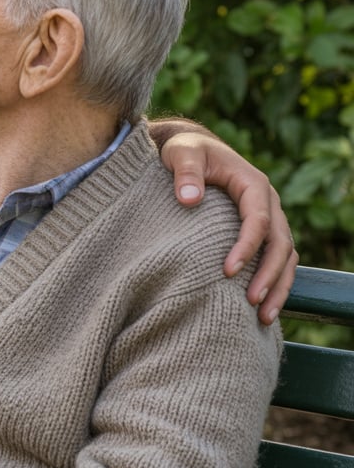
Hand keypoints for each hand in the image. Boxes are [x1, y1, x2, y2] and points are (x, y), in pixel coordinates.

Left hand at [159, 131, 297, 324]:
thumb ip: (185, 171)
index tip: (227, 270)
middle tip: (252, 303)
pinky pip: (276, 259)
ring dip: (278, 286)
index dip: (247, 246)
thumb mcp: (181, 153)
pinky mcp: (261, 231)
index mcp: (253, 183)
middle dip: (269, 275)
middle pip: (280, 243)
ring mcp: (268, 218)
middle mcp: (267, 202)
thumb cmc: (186, 151)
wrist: (193, 150)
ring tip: (263, 317)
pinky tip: (262, 307)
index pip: (257, 219)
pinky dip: (274, 282)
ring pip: (286, 256)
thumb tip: (189, 199)